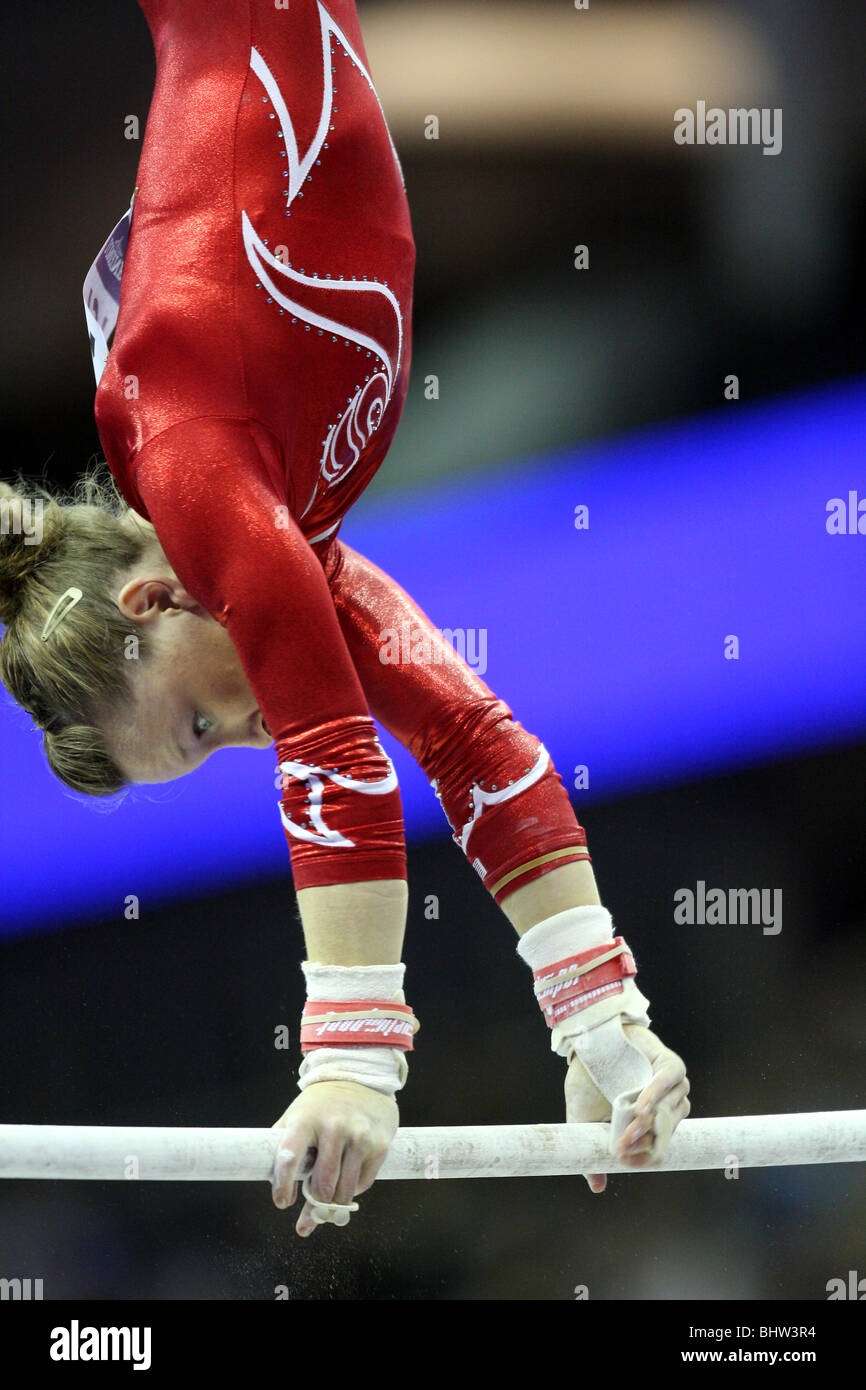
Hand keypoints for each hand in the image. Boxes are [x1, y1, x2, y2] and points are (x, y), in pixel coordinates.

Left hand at [270, 1080, 398, 1235]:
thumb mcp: (296, 1114)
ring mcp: (359, 1136)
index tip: (282, 1202)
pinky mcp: (380, 1145)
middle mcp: (334, 1126)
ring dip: (333, 1205)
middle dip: (313, 1205)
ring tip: (327, 1207)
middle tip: (308, 1215)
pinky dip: (352, 1191)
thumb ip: (281, 1144)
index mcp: (306, 1119)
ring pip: (344, 1191)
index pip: (289, 1156)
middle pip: (322, 1184)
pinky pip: (363, 1183)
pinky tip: (347, 1183)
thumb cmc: (322, 1104)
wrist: (361, 1079)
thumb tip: (271, 1181)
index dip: (283, 1184)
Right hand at [565, 1023, 689, 1193]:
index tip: (623, 1163)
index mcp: (654, 1125)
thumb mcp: (585, 1117)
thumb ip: (592, 1147)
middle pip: (665, 1132)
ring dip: (648, 1122)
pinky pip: (669, 1083)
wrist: (588, 1041)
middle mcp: (668, 1108)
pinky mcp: (671, 1066)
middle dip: (643, 1142)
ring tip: (628, 1129)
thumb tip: (597, 1187)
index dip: (644, 1159)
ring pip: (668, 1111)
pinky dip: (655, 1096)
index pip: (659, 1149)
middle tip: (619, 1147)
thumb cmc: (589, 1079)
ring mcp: (673, 1087)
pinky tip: (640, 1106)